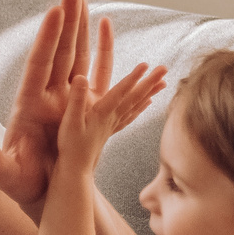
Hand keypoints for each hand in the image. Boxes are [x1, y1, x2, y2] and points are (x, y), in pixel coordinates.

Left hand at [0, 0, 142, 208]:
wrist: (43, 192)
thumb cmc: (23, 184)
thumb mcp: (8, 177)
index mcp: (29, 105)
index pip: (39, 64)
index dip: (47, 38)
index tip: (54, 10)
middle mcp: (48, 95)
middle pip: (58, 50)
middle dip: (67, 20)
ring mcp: (65, 98)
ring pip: (75, 54)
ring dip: (80, 26)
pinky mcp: (82, 105)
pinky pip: (95, 73)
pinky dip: (102, 52)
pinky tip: (107, 28)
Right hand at [56, 20, 164, 169]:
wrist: (75, 170)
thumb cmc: (70, 146)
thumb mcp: (69, 122)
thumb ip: (76, 100)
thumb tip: (81, 77)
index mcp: (102, 113)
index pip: (121, 92)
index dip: (133, 78)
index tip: (146, 65)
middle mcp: (112, 117)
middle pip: (135, 97)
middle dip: (150, 81)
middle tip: (164, 68)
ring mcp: (113, 124)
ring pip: (136, 105)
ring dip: (150, 92)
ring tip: (163, 81)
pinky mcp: (111, 129)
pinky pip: (130, 116)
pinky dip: (141, 107)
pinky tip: (149, 102)